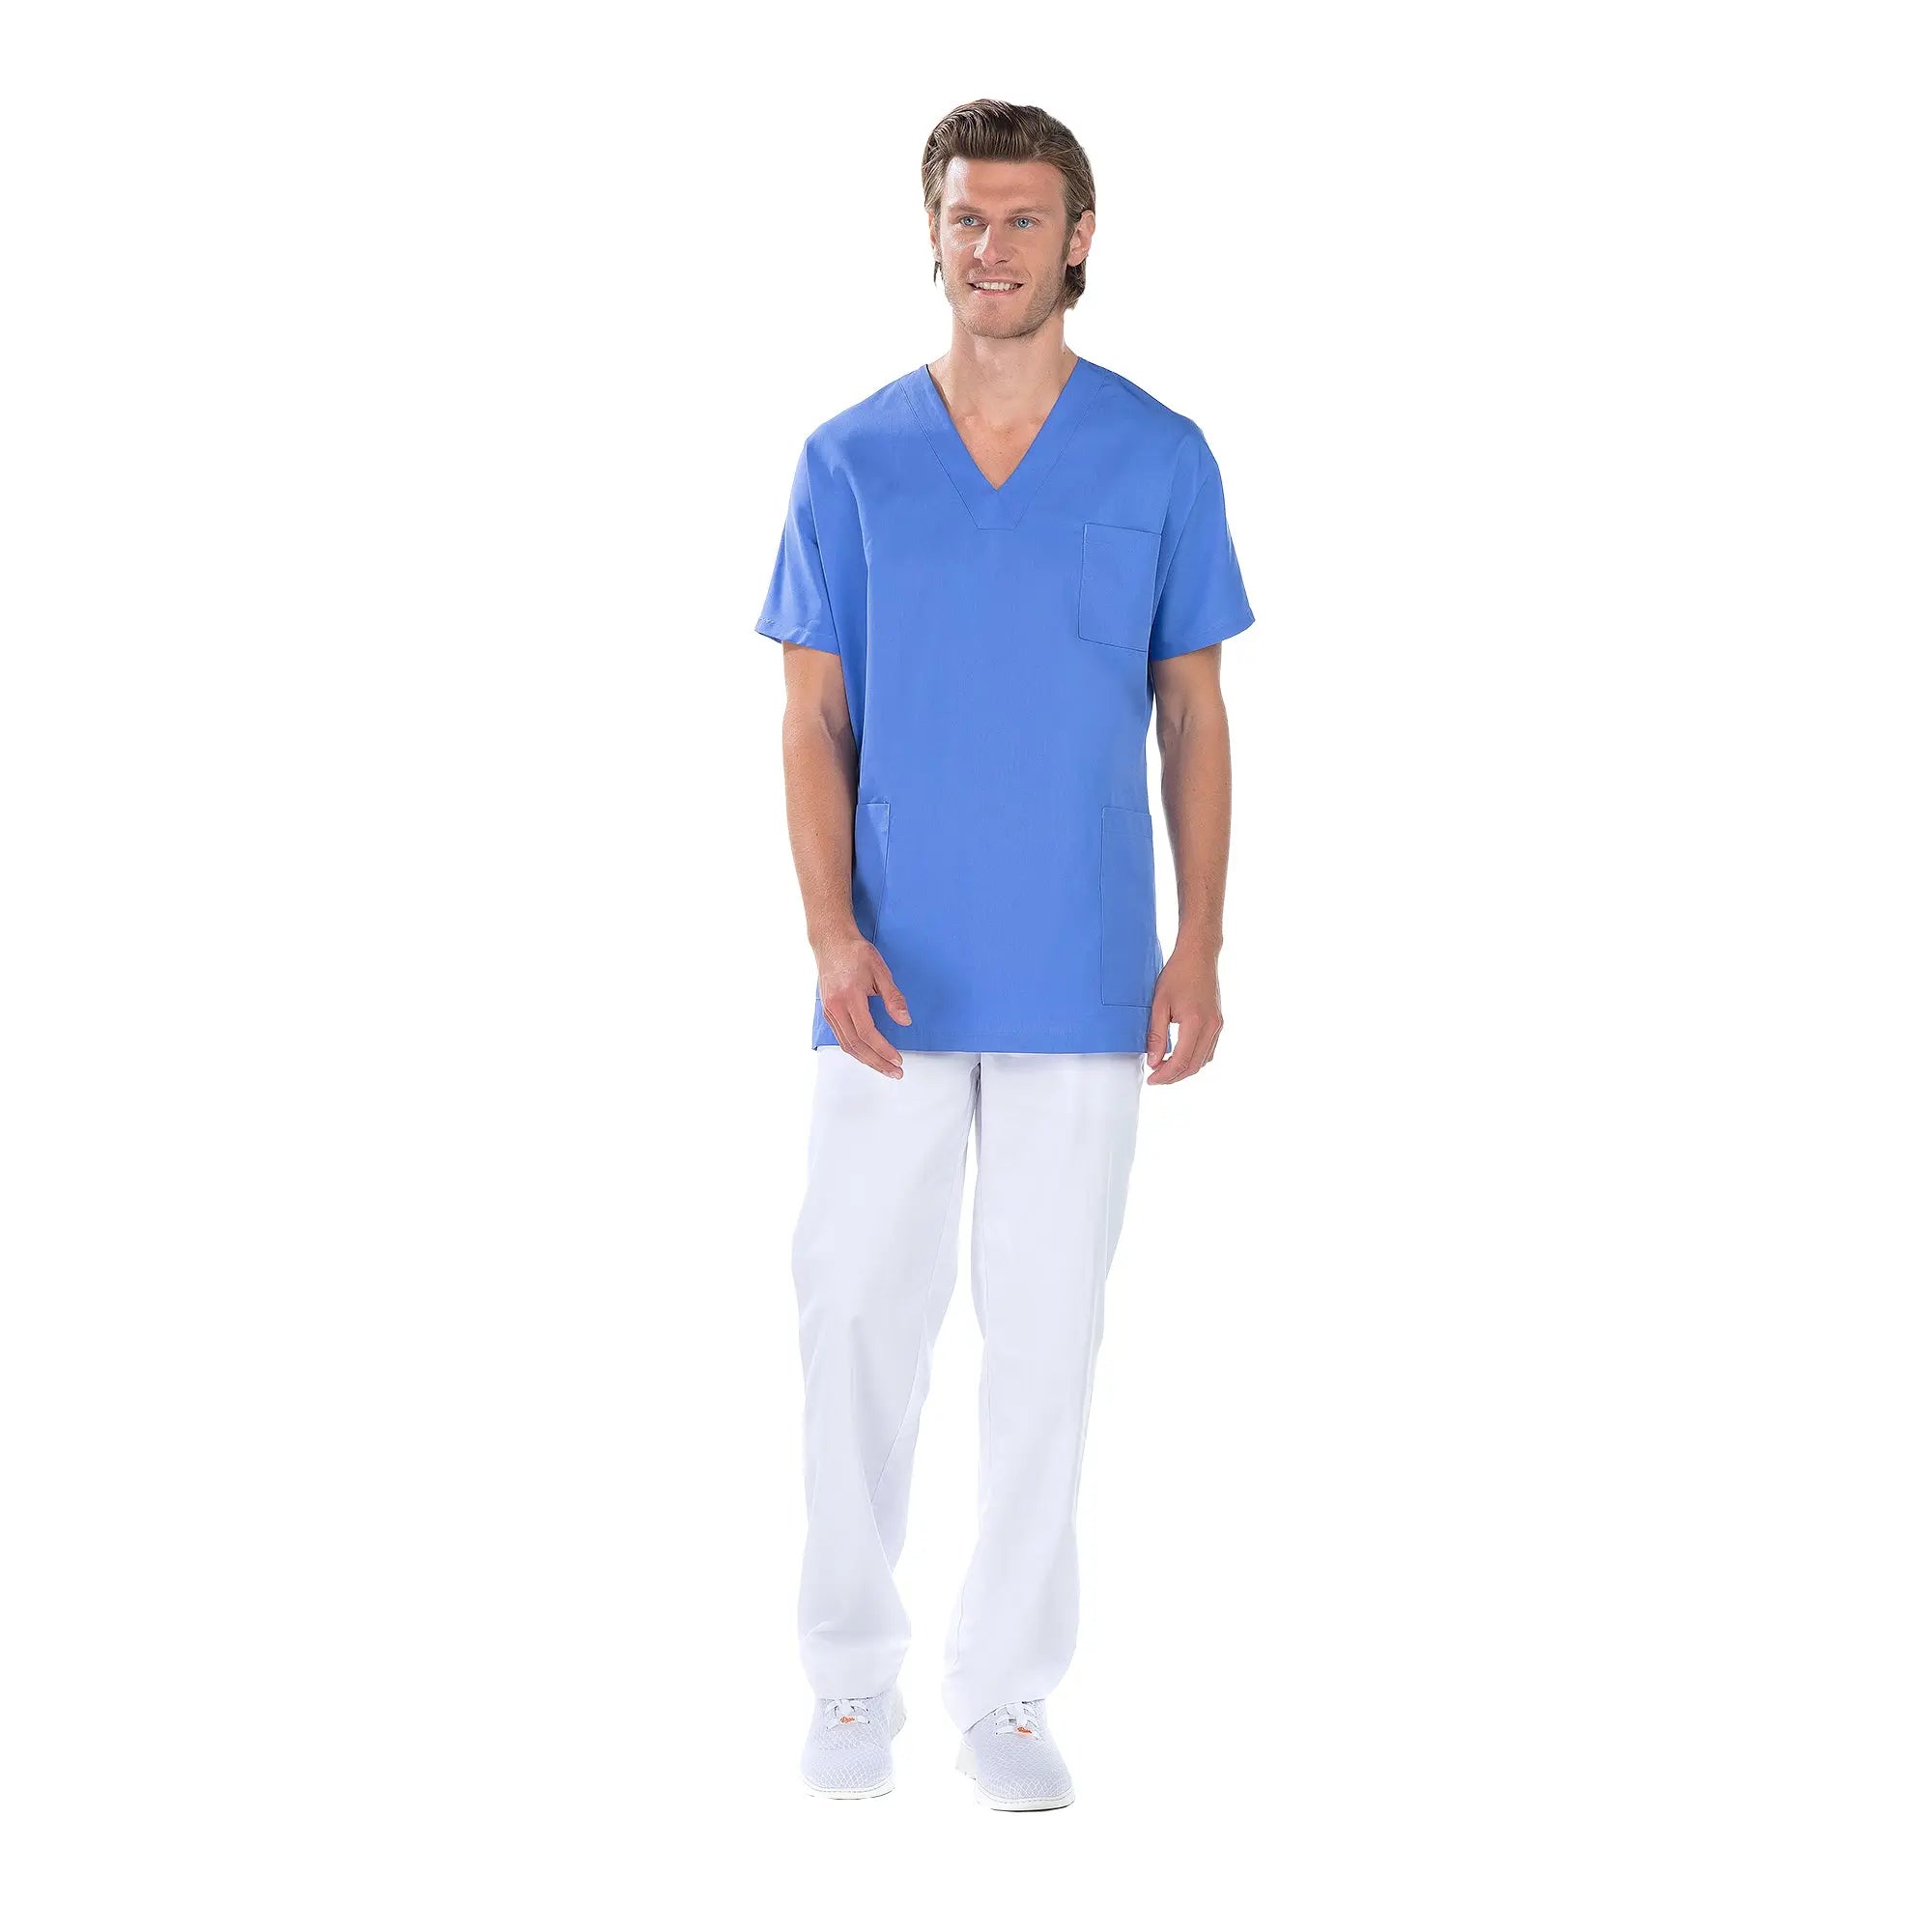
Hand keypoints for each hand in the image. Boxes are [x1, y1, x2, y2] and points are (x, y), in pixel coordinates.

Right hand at [815, 931, 912, 1078]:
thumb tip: (905, 1020)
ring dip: (866, 1060)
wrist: (831, 942)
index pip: (867, 1032)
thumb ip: (893, 997)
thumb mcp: (880, 970)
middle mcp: (835, 1007)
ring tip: (884, 1068)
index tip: (898, 1059)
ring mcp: (829, 1011)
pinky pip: (841, 1038)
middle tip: (895, 1072)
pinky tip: (868, 1054)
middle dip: (876, 1062)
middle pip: (855, 1045)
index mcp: (849, 997)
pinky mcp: (827, 1012)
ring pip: (846, 1045)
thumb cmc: (856, 953)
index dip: (883, 1049)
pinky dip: (856, 1050)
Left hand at [1145, 942, 1222, 1084]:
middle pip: (1194, 1066)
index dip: (1165, 1075)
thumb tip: (1153, 1061)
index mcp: (1196, 1023)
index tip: (1151, 1079)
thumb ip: (1156, 1035)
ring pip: (1203, 1061)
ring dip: (1184, 1069)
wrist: (1198, 956)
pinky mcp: (1218, 1023)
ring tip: (1164, 1068)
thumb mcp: (1159, 1004)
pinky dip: (1194, 1059)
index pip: (1181, 1061)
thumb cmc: (1178, 975)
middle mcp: (1211, 1027)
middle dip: (1174, 1076)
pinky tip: (1179, 1056)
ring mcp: (1218, 1026)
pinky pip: (1208, 1050)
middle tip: (1156, 1078)